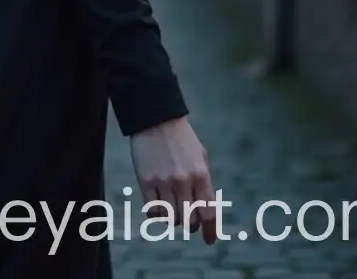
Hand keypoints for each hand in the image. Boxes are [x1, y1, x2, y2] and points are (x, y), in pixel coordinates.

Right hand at [130, 116, 216, 243]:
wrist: (155, 117)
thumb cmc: (180, 139)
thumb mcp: (200, 157)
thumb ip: (204, 183)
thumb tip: (206, 212)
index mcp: (201, 174)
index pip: (209, 213)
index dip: (210, 231)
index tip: (208, 240)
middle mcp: (183, 180)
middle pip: (189, 221)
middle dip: (190, 223)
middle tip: (188, 219)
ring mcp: (163, 181)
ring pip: (170, 219)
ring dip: (172, 218)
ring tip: (171, 208)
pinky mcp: (145, 180)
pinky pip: (152, 211)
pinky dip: (156, 213)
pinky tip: (157, 205)